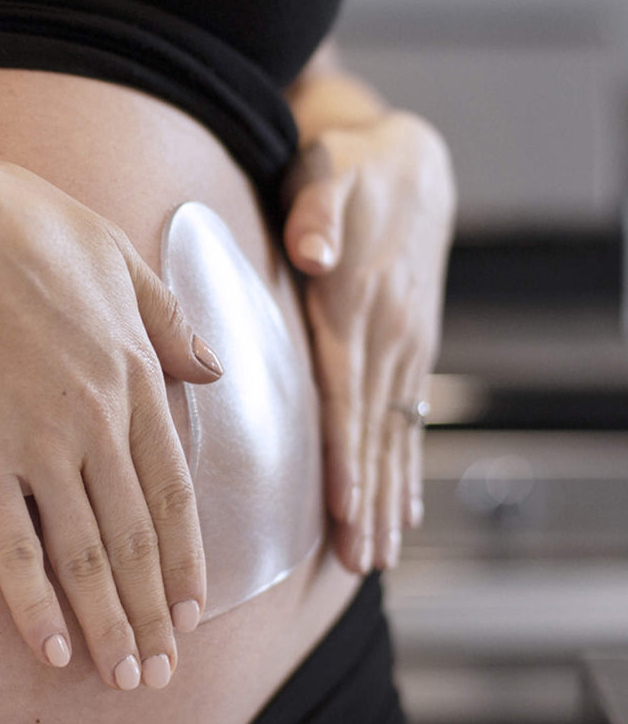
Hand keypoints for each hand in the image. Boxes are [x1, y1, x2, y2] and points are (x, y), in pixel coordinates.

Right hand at [0, 147, 221, 687]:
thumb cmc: (31, 230)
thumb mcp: (124, 261)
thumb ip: (174, 323)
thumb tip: (216, 371)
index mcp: (139, 379)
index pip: (175, 495)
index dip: (187, 561)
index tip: (195, 612)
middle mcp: (101, 425)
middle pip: (139, 540)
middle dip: (154, 614)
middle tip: (164, 673)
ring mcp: (42, 445)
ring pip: (89, 555)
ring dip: (109, 624)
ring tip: (124, 679)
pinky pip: (13, 543)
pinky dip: (33, 602)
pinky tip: (49, 650)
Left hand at [283, 111, 454, 572]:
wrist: (411, 162)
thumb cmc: (352, 171)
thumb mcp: (326, 174)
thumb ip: (318, 213)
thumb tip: (311, 249)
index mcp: (356, 309)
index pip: (347, 398)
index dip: (344, 457)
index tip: (342, 510)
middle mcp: (389, 339)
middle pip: (373, 435)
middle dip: (367, 501)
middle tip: (359, 560)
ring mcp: (407, 349)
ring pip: (394, 438)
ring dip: (388, 499)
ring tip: (380, 555)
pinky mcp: (412, 351)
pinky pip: (410, 421)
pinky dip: (408, 469)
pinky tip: (408, 509)